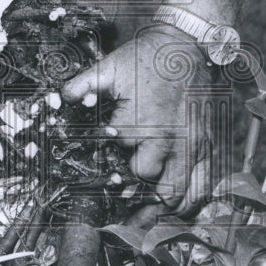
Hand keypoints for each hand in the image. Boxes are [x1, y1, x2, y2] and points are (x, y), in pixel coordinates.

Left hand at [62, 26, 214, 213]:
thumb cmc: (146, 58)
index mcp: (142, 123)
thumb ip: (81, 87)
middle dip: (132, 190)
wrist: (186, 45)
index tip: (102, 179)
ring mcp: (192, 146)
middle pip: (148, 183)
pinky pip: (201, 188)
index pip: (121, 164)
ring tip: (140, 221)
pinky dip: (188, 205)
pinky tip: (173, 211)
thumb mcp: (108, 68)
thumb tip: (57, 100)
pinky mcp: (208, 147)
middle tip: (119, 199)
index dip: (109, 173)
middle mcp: (169, 139)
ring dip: (159, 209)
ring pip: (176, 195)